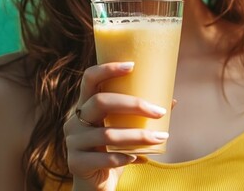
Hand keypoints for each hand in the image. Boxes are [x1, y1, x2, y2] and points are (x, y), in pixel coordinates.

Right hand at [63, 62, 170, 190]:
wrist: (94, 185)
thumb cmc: (112, 153)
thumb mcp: (125, 132)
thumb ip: (141, 117)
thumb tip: (171, 100)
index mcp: (84, 107)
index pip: (90, 79)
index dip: (108, 69)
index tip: (132, 65)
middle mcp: (74, 121)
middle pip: (100, 102)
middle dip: (133, 104)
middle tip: (159, 112)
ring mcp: (72, 142)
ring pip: (107, 134)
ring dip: (138, 136)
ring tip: (161, 138)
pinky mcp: (75, 163)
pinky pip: (103, 158)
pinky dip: (123, 158)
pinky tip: (137, 158)